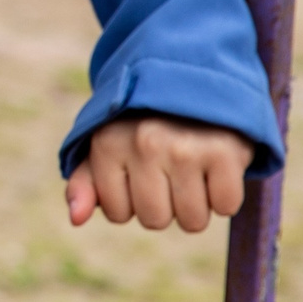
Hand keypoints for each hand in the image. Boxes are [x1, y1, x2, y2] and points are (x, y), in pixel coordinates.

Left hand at [66, 114, 249, 233]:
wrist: (201, 81)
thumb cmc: (147, 123)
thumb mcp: (109, 144)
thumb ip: (86, 182)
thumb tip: (76, 218)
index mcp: (109, 142)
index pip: (118, 213)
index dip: (133, 200)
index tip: (143, 170)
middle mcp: (144, 143)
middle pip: (155, 220)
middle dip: (166, 205)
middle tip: (173, 169)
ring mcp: (185, 148)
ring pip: (191, 220)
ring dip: (198, 203)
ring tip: (196, 167)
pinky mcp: (224, 152)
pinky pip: (226, 206)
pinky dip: (226, 194)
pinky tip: (218, 166)